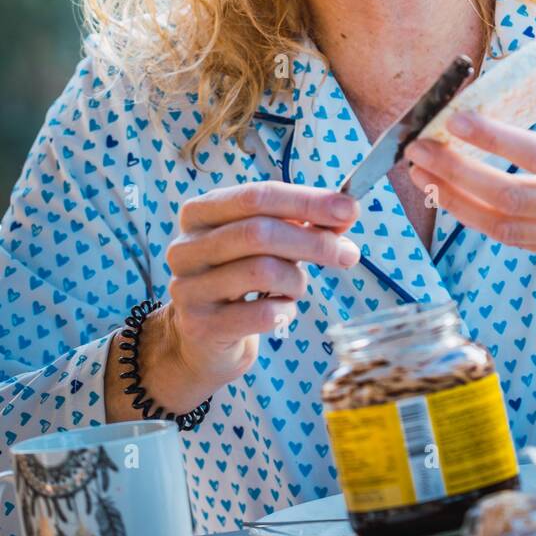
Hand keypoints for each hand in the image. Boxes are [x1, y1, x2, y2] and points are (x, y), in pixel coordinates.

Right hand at [141, 184, 359, 412]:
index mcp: (201, 212)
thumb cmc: (240, 279)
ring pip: (262, 271)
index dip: (306, 201)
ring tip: (297, 287)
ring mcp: (188, 287)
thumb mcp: (266, 243)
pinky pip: (261, 314)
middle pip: (258, 232)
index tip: (348, 209)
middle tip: (348, 254)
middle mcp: (187, 247)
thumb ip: (302, 223)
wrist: (203, 339)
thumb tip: (345, 211)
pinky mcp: (200, 326)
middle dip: (312, 242)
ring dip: (296, 280)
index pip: (258, 196)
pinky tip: (281, 311)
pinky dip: (285, 311)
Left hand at [404, 6, 535, 321]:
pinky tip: (450, 196)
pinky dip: (476, 220)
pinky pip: (514, 241)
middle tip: (417, 146)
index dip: (498, 139)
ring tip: (420, 170)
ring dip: (455, 200)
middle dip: (457, 173)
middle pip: (513, 197)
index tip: (458, 116)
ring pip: (505, 226)